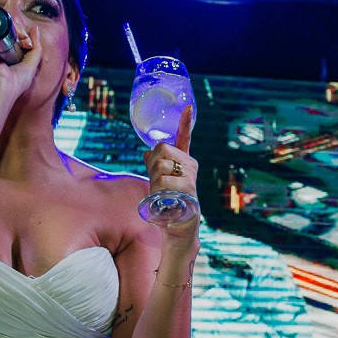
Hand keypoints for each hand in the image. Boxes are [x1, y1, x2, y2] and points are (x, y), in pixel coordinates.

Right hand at [0, 25, 42, 105]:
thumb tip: (35, 29)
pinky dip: (2, 24)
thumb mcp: (28, 67)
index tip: (28, 45)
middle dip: (18, 30)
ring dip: (12, 27)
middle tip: (27, 43)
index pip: (5, 33)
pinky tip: (14, 34)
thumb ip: (35, 49)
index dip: (19, 34)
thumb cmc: (11, 86)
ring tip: (23, 40)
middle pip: (1, 27)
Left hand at [144, 105, 199, 241]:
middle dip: (152, 164)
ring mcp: (190, 176)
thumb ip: (154, 166)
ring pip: (160, 164)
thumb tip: (146, 150)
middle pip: (162, 148)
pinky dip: (157, 190)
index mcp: (184, 163)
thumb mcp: (158, 184)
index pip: (184, 138)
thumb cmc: (169, 207)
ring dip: (154, 180)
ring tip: (162, 195)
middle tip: (157, 183)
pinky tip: (166, 201)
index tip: (187, 107)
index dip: (185, 122)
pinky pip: (163, 180)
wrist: (178, 230)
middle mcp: (190, 166)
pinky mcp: (188, 188)